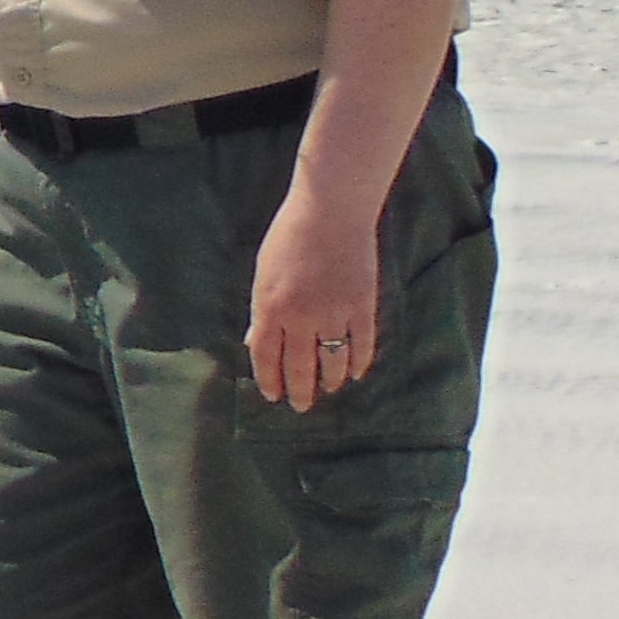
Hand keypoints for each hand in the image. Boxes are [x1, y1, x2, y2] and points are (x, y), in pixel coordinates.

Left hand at [245, 171, 385, 409]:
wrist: (331, 212)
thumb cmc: (290, 237)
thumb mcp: (263, 272)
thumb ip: (262, 310)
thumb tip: (255, 342)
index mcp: (269, 306)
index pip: (265, 356)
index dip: (269, 380)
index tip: (272, 396)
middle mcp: (300, 317)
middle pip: (299, 367)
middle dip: (299, 391)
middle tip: (300, 407)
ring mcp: (334, 314)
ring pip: (332, 363)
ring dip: (330, 381)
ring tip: (328, 390)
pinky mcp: (363, 308)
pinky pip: (362, 347)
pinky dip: (358, 364)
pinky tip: (354, 374)